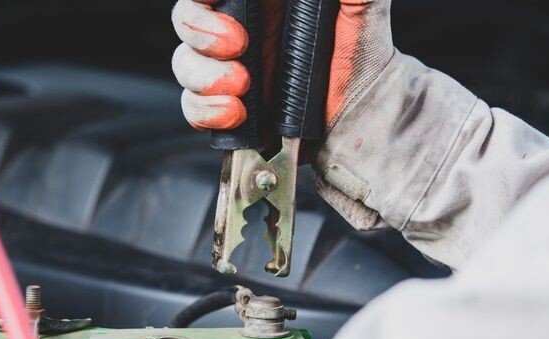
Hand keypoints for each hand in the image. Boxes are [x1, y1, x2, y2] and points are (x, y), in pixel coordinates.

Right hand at [171, 0, 393, 131]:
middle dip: (199, 29)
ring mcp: (229, 67)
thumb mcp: (362, 8)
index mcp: (262, 2)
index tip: (216, 0)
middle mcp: (239, 27)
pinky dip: (206, 111)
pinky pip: (194, 107)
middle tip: (236, 44)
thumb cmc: (363, 56)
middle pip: (187, 18)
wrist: (363, 116)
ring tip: (241, 86)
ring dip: (203, 76)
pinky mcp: (227, 105)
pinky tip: (234, 113)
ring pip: (185, 62)